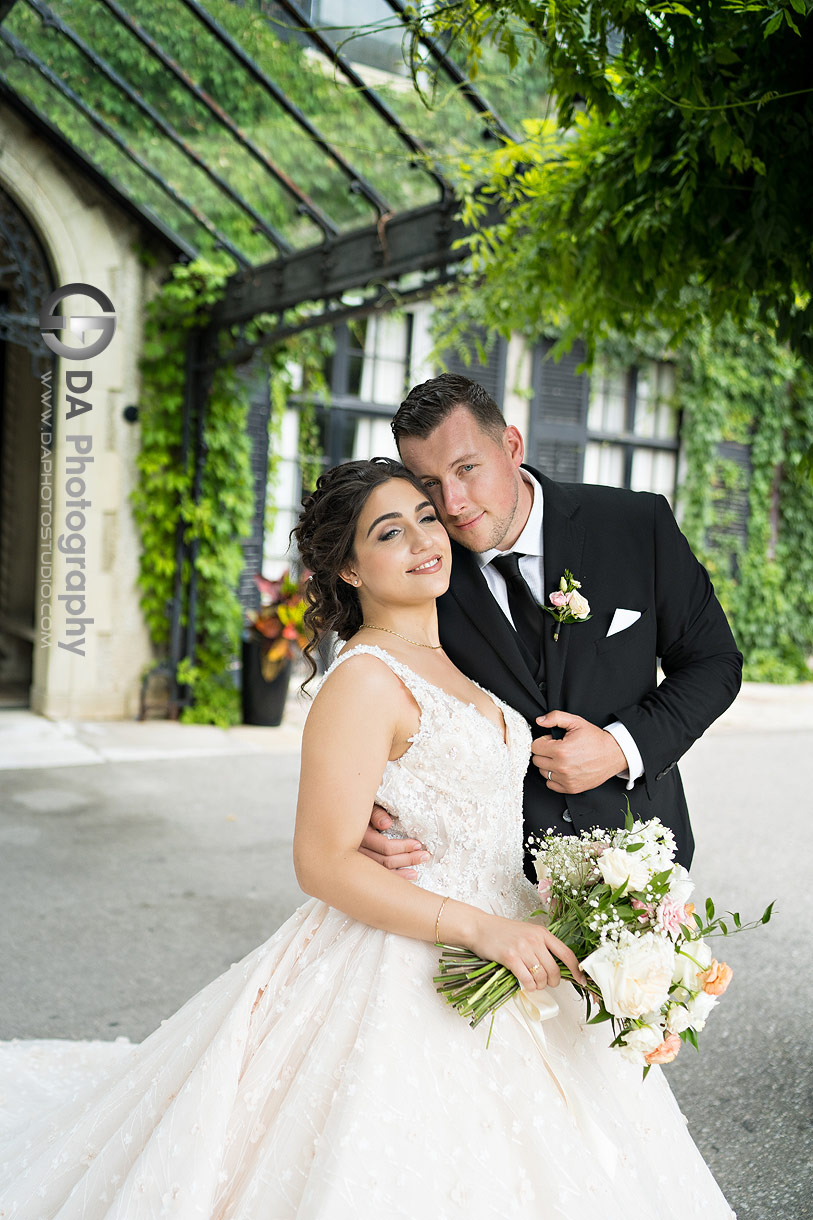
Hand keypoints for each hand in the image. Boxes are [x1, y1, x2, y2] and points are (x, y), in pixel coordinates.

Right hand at [358, 804, 429, 880]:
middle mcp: (356, 853)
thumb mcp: (367, 808)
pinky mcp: (359, 869)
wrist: (344, 821)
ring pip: (381, 872)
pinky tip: (404, 879)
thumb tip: (386, 824)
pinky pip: (376, 878)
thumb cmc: (360, 813)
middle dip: (407, 859)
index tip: (418, 844)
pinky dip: (392, 879)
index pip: (385, 847)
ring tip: (416, 872)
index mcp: (359, 836)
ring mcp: (356, 863)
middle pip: (385, 862)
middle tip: (424, 856)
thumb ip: (376, 814)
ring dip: (401, 874)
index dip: (404, 847)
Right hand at [467, 911, 585, 993]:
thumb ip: (541, 946)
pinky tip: (523, 983)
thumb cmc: (501, 932)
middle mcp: (535, 939)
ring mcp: (523, 948)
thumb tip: (555, 968)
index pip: (566, 953)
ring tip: (531, 982)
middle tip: (544, 983)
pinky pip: (527, 980)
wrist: (479, 927)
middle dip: (552, 982)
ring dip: (538, 985)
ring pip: (541, 978)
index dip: (576, 970)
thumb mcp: (527, 932)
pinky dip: (527, 986)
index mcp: (542, 932)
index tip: (581, 980)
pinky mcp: (511, 957)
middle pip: (554, 970)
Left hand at [532, 710, 626, 793]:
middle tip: (557, 748)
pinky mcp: (571, 788)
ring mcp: (566, 779)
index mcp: (560, 750)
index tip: (552, 740)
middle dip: (544, 752)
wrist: (613, 754)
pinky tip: (564, 769)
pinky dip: (554, 777)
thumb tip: (540, 720)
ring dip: (549, 765)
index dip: (543, 741)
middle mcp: (562, 767)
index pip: (534, 747)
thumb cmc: (595, 739)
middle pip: (537, 760)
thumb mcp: (576, 722)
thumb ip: (555, 717)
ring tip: (562, 758)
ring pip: (543, 772)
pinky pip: (550, 784)